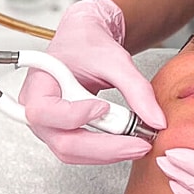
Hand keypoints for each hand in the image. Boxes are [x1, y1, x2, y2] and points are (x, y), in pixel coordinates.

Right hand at [18, 0, 164, 163]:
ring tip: (139, 144)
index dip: (75, 116)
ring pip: (74, 153)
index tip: (104, 107)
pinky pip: (82, 150)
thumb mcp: (116, 60)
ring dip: (109, 153)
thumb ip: (137, 89)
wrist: (86, 40)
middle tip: (139, 144)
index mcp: (37, 87)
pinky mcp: (65, 133)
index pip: (46, 113)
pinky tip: (128, 142)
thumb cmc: (88, 44)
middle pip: (64, 143)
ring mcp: (50, 127)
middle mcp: (38, 112)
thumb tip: (156, 121)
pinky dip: (106, 150)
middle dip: (105, 148)